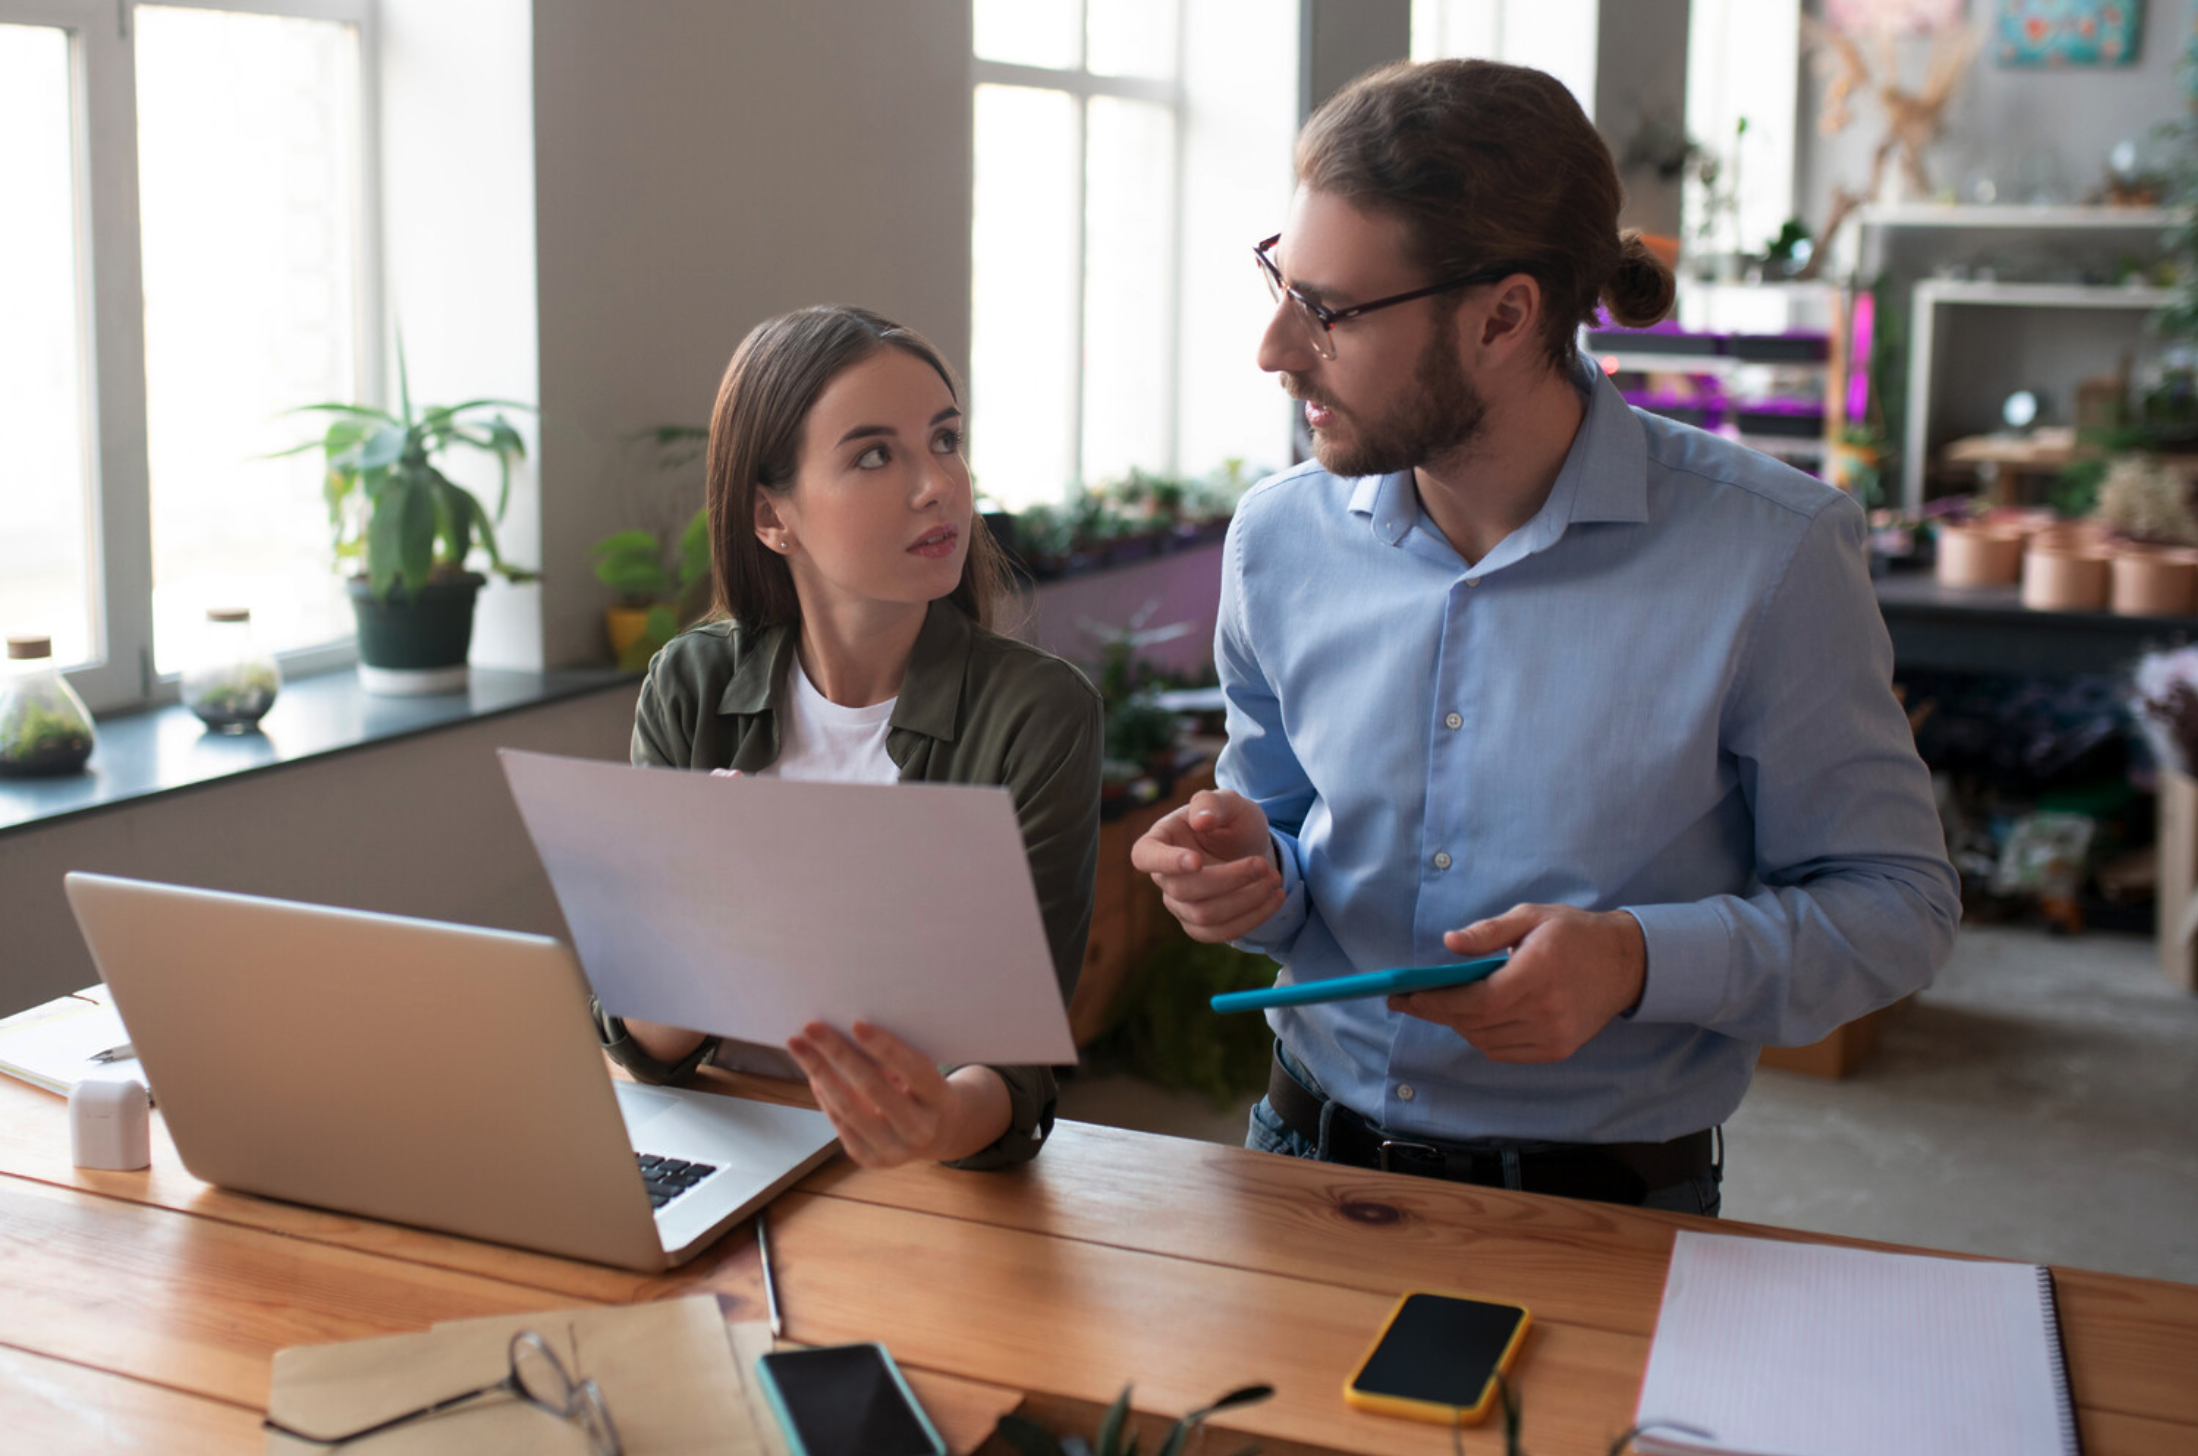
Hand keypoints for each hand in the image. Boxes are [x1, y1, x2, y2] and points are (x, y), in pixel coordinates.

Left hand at [785, 1021, 1008, 1167]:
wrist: (939, 1133)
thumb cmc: (926, 1089)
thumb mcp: (925, 1073)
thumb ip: (895, 1059)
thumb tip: (847, 1031)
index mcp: (941, 1100)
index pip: (914, 1070)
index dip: (886, 1047)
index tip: (856, 1024)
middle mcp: (920, 1130)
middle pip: (873, 1089)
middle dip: (838, 1054)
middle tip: (812, 1028)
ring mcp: (894, 1151)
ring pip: (849, 1109)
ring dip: (819, 1073)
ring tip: (799, 1047)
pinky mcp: (871, 1159)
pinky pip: (841, 1123)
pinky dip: (824, 1095)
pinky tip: (813, 1072)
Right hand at [1130, 789, 1284, 942]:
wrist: (1250, 847)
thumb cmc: (1232, 821)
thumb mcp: (1229, 802)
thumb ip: (1212, 803)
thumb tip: (1201, 821)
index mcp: (1160, 840)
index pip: (1144, 856)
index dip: (1165, 862)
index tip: (1196, 861)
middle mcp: (1164, 876)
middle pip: (1182, 890)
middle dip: (1229, 879)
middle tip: (1263, 865)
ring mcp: (1179, 904)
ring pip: (1203, 916)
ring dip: (1245, 901)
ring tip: (1274, 880)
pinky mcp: (1201, 926)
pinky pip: (1220, 933)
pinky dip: (1251, 918)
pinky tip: (1274, 899)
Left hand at [1387, 905, 1646, 1062]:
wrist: (1624, 963)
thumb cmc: (1573, 933)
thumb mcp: (1530, 917)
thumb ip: (1488, 932)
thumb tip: (1448, 943)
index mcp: (1537, 972)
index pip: (1475, 1000)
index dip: (1435, 1002)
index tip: (1403, 996)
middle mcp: (1546, 1010)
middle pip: (1474, 1023)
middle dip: (1437, 1012)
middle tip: (1411, 1000)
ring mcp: (1553, 1035)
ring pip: (1485, 1040)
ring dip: (1459, 1024)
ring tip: (1446, 1004)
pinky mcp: (1557, 1050)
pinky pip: (1504, 1051)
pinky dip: (1483, 1036)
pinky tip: (1477, 1017)